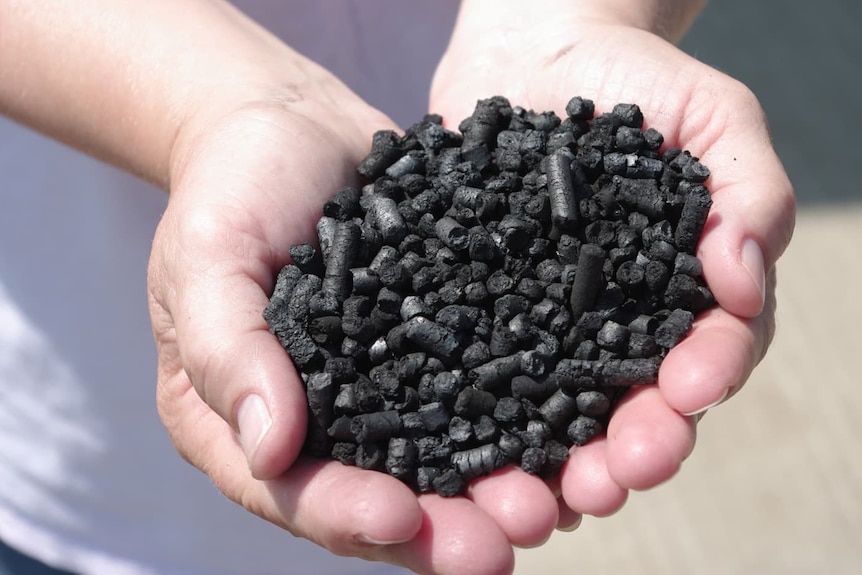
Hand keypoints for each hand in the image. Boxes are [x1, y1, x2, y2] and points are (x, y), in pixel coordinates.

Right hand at [147, 81, 554, 572]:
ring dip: (498, 483)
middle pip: (380, 492)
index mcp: (242, 417)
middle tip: (511, 536)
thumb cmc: (229, 187)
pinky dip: (524, 415)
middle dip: (444, 524)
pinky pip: (480, 388)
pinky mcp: (438, 343)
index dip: (344, 514)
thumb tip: (269, 449)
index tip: (402, 521)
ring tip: (558, 499)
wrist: (288, 126)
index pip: (290, 490)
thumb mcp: (207, 259)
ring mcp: (385, 384)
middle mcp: (322, 417)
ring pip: (442, 455)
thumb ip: (230, 349)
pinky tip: (575, 431)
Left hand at [430, 10, 794, 519]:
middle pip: (629, 405)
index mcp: (679, 296)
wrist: (537, 53)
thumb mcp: (716, 120)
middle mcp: (611, 326)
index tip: (687, 393)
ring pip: (554, 410)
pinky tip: (460, 443)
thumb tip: (744, 280)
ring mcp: (543, 325)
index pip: (707, 356)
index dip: (704, 381)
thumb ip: (749, 194)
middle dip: (629, 449)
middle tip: (613, 479)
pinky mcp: (480, 311)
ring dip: (553, 461)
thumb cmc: (640, 81)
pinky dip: (475, 411)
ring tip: (543, 496)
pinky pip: (479, 366)